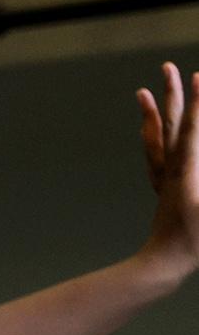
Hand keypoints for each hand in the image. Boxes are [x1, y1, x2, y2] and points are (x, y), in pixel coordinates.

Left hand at [141, 62, 195, 284]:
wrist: (162, 267)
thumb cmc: (195, 242)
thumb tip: (194, 167)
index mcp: (187, 173)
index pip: (193, 131)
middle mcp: (172, 171)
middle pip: (172, 125)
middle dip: (172, 95)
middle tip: (167, 66)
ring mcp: (165, 180)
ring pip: (157, 139)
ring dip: (154, 114)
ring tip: (142, 93)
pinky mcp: (163, 191)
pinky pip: (155, 158)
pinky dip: (152, 140)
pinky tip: (149, 133)